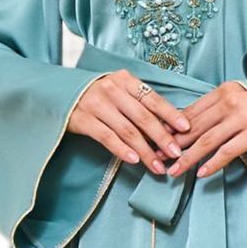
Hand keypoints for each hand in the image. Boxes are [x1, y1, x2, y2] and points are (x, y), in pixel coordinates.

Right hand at [68, 69, 189, 173]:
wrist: (59, 92)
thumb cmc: (101, 96)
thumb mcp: (121, 92)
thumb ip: (142, 105)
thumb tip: (172, 127)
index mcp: (126, 81)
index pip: (153, 99)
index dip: (171, 115)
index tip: (186, 129)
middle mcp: (111, 90)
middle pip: (143, 117)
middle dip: (162, 138)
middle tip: (176, 154)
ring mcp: (96, 104)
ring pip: (127, 130)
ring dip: (145, 151)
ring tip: (158, 166)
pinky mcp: (83, 119)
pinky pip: (107, 137)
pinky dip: (122, 150)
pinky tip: (135, 160)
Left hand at [166, 79, 246, 178]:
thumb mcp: (240, 98)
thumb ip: (218, 108)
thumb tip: (189, 124)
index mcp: (223, 91)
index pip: (191, 111)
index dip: (172, 127)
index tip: (159, 140)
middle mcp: (230, 102)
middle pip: (194, 126)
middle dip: (174, 144)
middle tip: (159, 157)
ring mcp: (243, 118)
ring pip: (207, 140)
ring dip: (188, 157)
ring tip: (175, 170)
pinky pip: (228, 151)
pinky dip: (213, 163)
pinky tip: (202, 173)